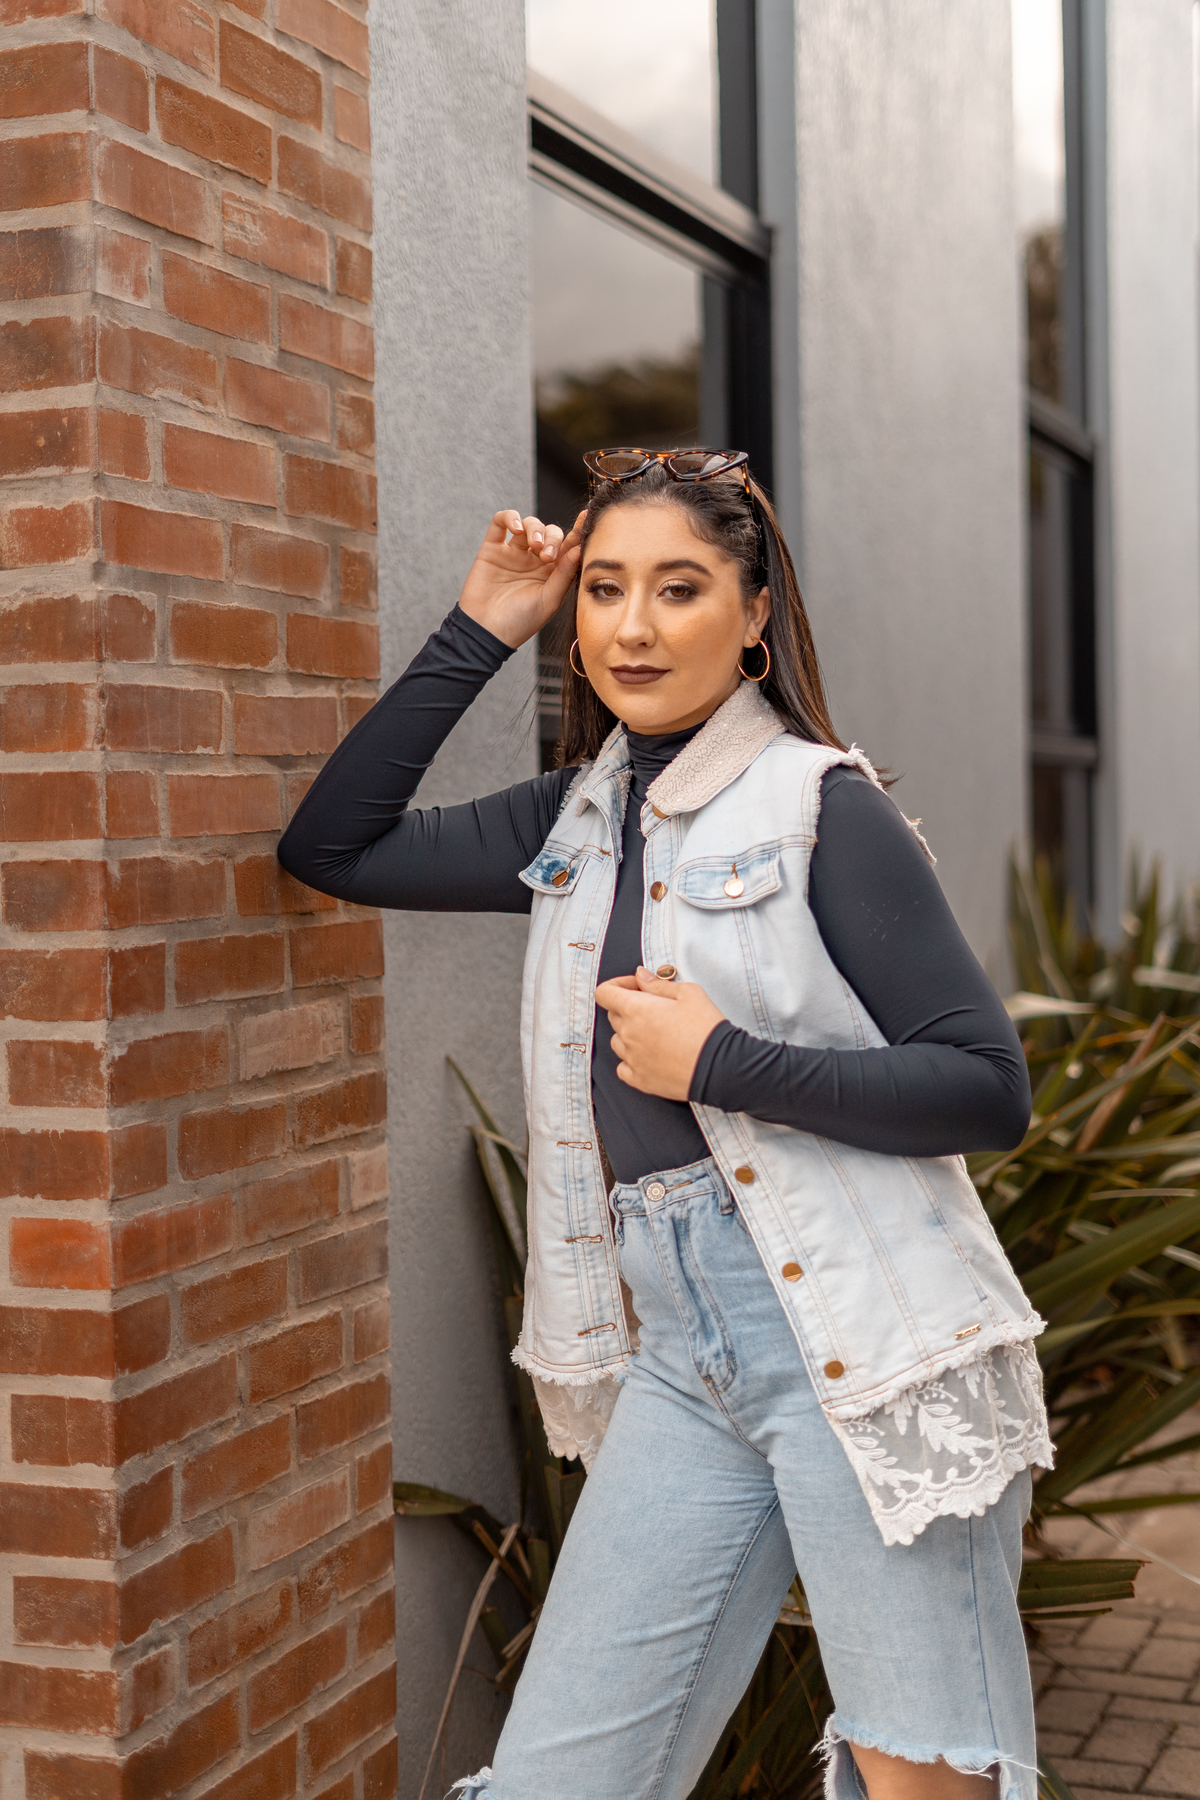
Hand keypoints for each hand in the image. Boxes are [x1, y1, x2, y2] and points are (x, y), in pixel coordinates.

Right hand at [458, 508, 585, 648]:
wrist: (486, 631)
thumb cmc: (519, 622)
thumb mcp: (549, 600)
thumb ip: (564, 573)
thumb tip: (580, 548)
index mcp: (551, 572)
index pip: (567, 546)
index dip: (577, 532)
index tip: (587, 519)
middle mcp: (533, 560)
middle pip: (549, 532)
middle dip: (552, 538)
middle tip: (547, 556)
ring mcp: (512, 553)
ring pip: (529, 524)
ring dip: (535, 529)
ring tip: (534, 546)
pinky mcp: (492, 549)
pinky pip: (500, 522)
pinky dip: (510, 517)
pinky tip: (516, 528)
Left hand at [594, 968, 725, 1101]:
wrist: (720, 1066)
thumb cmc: (706, 1026)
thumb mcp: (689, 992)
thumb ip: (658, 983)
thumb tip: (641, 975)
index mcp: (636, 1009)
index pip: (604, 993)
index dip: (618, 985)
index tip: (637, 987)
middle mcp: (628, 1034)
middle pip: (613, 1016)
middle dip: (629, 1008)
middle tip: (655, 1009)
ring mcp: (632, 1059)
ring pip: (618, 1042)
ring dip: (630, 1034)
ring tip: (656, 1034)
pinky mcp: (640, 1080)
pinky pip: (624, 1067)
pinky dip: (632, 1060)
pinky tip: (650, 1056)